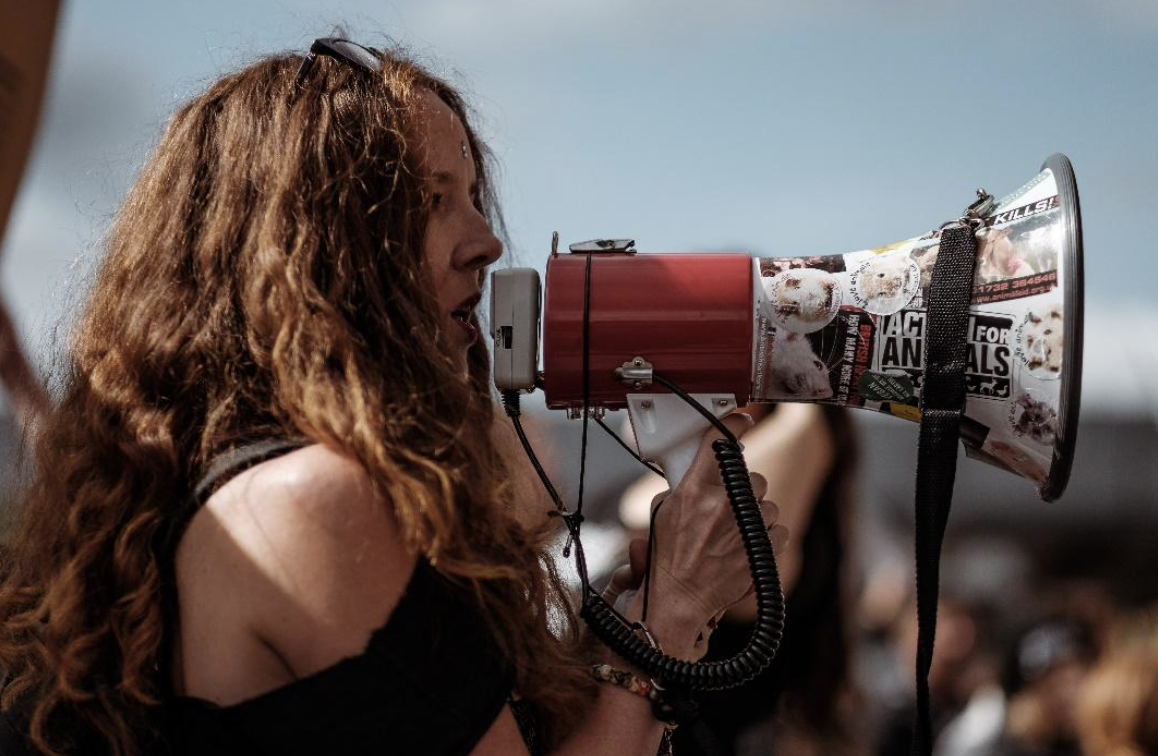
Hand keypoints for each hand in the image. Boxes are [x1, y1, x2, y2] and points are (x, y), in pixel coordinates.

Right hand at [624, 413, 788, 654]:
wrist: (680, 599)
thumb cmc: (668, 559)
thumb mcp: (664, 512)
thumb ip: (685, 486)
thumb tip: (703, 470)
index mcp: (695, 490)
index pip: (719, 444)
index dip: (734, 425)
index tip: (742, 419)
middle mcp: (723, 505)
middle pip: (752, 476)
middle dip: (743, 488)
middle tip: (728, 504)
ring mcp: (745, 527)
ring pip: (766, 503)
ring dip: (754, 514)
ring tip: (735, 532)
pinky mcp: (762, 549)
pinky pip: (778, 529)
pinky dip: (767, 536)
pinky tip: (748, 545)